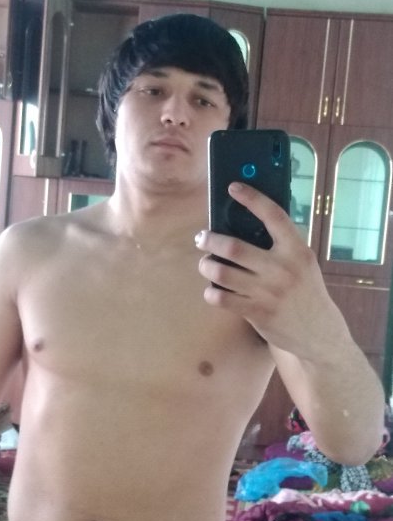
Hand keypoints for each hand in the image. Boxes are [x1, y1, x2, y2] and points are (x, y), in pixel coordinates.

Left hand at [195, 182, 349, 358]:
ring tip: (205, 263)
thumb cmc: (305, 291)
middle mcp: (282, 269)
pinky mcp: (257, 312)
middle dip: (210, 240)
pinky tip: (212, 289)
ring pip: (222, 273)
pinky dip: (211, 292)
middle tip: (201, 237)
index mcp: (297, 250)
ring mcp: (268, 292)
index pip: (273, 216)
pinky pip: (222, 298)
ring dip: (206, 265)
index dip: (252, 198)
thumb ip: (281, 246)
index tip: (233, 188)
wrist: (318, 333)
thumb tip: (243, 224)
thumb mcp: (303, 264)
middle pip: (234, 248)